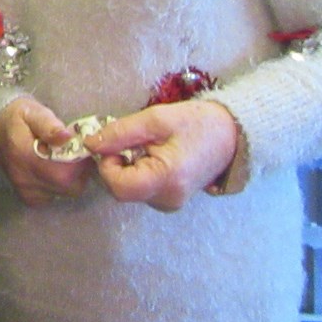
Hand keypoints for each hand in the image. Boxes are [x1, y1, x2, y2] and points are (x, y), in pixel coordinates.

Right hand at [0, 97, 95, 207]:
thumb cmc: (18, 118)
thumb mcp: (32, 112)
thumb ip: (48, 124)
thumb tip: (67, 137)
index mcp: (23, 152)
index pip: (63, 170)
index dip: (79, 161)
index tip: (81, 146)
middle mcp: (23, 175)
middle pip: (67, 184)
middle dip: (79, 168)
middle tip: (77, 152)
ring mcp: (25, 189)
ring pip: (65, 192)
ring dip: (73, 177)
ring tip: (67, 159)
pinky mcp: (28, 197)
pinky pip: (55, 197)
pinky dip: (61, 186)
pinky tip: (55, 170)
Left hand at [84, 100, 238, 212]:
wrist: (230, 135)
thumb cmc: (196, 123)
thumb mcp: (155, 119)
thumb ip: (120, 133)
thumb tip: (90, 144)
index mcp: (166, 179)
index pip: (117, 186)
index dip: (108, 164)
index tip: (117, 144)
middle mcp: (167, 199)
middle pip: (120, 189)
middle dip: (116, 164)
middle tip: (133, 142)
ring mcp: (169, 203)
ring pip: (129, 189)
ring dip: (127, 167)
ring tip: (147, 146)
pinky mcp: (170, 200)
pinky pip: (141, 189)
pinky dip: (137, 172)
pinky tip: (152, 155)